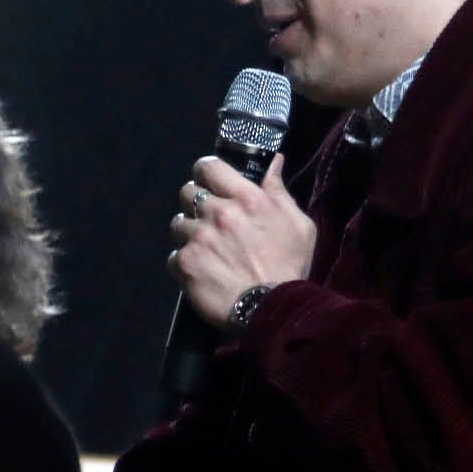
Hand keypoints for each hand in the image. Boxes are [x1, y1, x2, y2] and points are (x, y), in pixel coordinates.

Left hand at [170, 154, 317, 322]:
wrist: (273, 310)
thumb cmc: (289, 266)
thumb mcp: (299, 224)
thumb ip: (279, 191)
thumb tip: (274, 161)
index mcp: (247, 199)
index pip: (209, 166)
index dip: (206, 172)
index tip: (209, 181)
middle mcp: (219, 213)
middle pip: (187, 192)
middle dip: (196, 202)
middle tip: (209, 218)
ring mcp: (198, 238)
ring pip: (178, 224)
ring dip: (190, 233)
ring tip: (208, 248)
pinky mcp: (184, 263)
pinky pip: (174, 254)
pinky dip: (185, 261)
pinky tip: (203, 270)